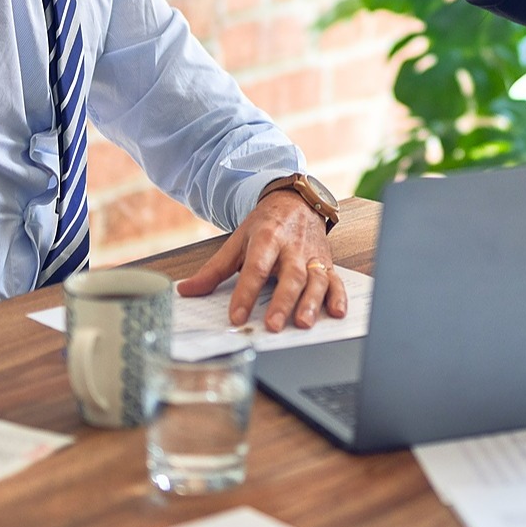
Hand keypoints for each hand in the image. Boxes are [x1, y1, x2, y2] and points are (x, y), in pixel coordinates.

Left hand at [176, 193, 347, 331]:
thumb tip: (186, 290)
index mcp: (267, 238)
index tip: (236, 316)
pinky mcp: (327, 264)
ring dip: (311, 302)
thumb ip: (214, 270)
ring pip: (316, 280)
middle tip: (272, 324)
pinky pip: (336, 281)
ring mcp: (312, 256)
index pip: (255, 267)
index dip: (246, 293)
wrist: (297, 202)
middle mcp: (293, 248)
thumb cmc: (267, 225)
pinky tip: (336, 313)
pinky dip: (338, 297)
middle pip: (290, 275)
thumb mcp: (237, 242)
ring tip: (303, 323)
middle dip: (282, 301)